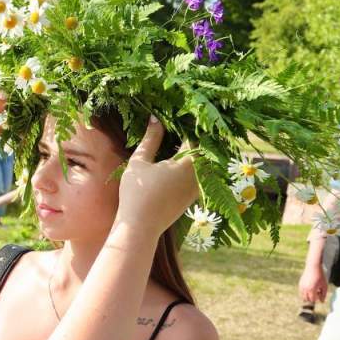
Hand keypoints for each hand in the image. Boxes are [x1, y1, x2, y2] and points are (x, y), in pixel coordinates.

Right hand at [115, 118, 198, 237]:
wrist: (141, 226)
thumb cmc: (137, 192)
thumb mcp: (140, 162)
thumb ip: (150, 139)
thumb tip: (155, 118)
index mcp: (189, 161)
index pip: (195, 135)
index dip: (188, 123)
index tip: (181, 113)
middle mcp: (199, 174)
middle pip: (203, 149)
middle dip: (194, 137)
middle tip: (181, 125)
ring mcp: (198, 187)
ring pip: (203, 163)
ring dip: (194, 152)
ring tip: (180, 141)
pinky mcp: (193, 197)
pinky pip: (199, 175)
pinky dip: (192, 166)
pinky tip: (178, 162)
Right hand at [299, 265, 327, 302]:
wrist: (313, 267)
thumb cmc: (320, 276)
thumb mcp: (324, 285)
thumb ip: (323, 294)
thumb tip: (322, 301)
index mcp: (312, 290)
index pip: (313, 300)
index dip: (317, 299)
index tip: (320, 293)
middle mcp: (305, 289)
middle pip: (307, 299)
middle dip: (312, 298)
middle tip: (317, 292)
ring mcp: (302, 286)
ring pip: (303, 296)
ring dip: (308, 296)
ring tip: (313, 290)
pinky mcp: (300, 284)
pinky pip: (301, 292)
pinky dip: (305, 292)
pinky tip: (310, 287)